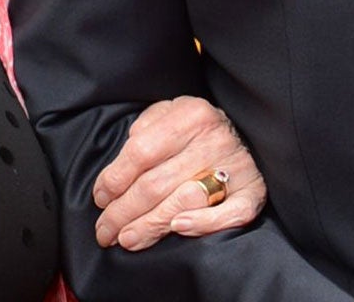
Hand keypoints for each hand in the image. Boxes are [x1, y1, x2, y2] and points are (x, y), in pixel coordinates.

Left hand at [90, 96, 265, 250]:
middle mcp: (216, 138)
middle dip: (123, 212)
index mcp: (192, 114)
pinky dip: (204, 224)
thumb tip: (121, 166)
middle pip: (157, 183)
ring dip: (150, 225)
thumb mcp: (169, 113)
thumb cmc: (195, 129)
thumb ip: (145, 131)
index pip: (141, 152)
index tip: (100, 198)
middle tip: (104, 231)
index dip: (115, 179)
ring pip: (184, 202)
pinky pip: (231, 214)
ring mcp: (237, 167)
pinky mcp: (253, 192)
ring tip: (126, 239)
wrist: (247, 132)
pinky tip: (177, 229)